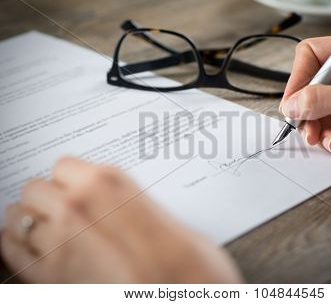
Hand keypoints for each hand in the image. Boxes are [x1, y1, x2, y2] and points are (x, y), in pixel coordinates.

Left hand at [1, 157, 241, 282]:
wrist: (185, 298)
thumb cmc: (189, 265)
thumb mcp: (168, 219)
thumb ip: (134, 206)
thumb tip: (120, 205)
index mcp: (108, 184)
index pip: (63, 165)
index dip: (72, 177)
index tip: (80, 186)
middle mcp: (76, 209)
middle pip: (35, 188)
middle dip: (49, 195)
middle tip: (68, 207)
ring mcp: (57, 245)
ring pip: (19, 216)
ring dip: (32, 218)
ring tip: (51, 226)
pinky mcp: (49, 281)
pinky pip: (11, 251)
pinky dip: (16, 244)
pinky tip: (32, 245)